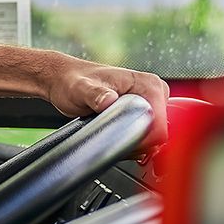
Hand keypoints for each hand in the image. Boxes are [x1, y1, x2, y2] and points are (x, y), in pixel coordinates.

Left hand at [45, 60, 169, 146]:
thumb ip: (94, 94)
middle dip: (138, 142)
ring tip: (110, 134)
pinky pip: (146, 136)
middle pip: (159, 133)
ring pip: (153, 137)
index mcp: (148, 84)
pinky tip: (115, 138)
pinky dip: (133, 143)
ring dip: (135, 144)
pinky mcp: (141, 113)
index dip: (143, 138)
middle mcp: (153, 92)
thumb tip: (108, 100)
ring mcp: (148, 104)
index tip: (122, 139)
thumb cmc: (71, 80)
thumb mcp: (80, 88)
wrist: (62, 79)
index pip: (161, 124)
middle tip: (112, 136)